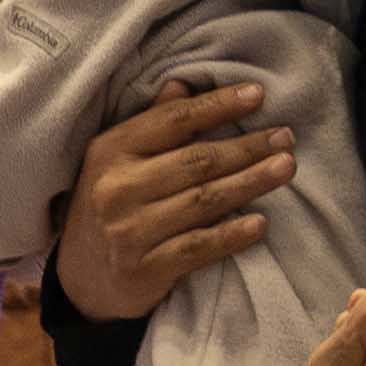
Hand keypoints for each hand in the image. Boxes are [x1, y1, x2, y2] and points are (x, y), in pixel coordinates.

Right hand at [52, 79, 294, 321]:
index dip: (217, 106)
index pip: (172, 121)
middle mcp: (117, 188)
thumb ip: (150, 125)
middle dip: (247, 147)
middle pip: (196, 161)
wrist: (80, 279)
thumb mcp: (115, 161)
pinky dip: (232, 235)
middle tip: (285, 138)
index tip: (258, 95)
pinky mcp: (145, 270)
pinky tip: (260, 224)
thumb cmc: (107, 207)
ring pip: (203, 201)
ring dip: (250, 183)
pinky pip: (198, 247)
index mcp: (111, 151)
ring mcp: (130, 232)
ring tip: (286, 167)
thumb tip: (182, 86)